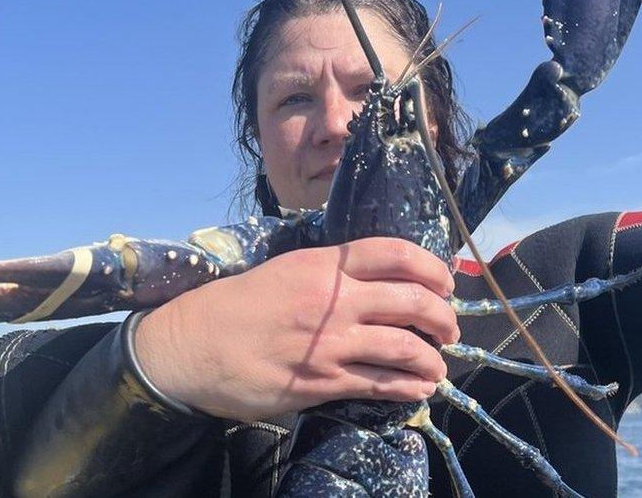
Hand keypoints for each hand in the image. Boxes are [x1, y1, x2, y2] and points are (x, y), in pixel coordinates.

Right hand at [134, 237, 458, 420]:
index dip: (432, 266)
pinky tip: (420, 388)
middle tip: (450, 328)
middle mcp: (333, 299)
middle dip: (444, 315)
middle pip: (412, 300)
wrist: (190, 346)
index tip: (446, 281)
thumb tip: (375, 279)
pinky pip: (380, 384)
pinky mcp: (320, 382)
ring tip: (438, 365)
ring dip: (433, 358)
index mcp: (323, 265)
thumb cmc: (237, 305)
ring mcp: (329, 343)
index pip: (395, 253)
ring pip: (404, 346)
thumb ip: (330, 271)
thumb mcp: (286, 269)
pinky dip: (409, 387)